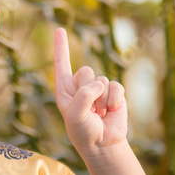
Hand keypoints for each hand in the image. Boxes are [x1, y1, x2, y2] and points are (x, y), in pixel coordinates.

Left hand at [53, 27, 128, 154]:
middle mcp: (80, 87)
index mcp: (64, 90)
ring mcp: (98, 89)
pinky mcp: (114, 93)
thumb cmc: (83, 131)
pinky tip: (111, 112)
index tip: (59, 29)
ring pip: (101, 80)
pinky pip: (115, 86)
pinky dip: (114, 99)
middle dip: (88, 90)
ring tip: (99, 114)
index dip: (61, 47)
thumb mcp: (75, 115)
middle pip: (85, 71)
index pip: (62, 65)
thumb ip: (83, 96)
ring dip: (101, 100)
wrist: (103, 145)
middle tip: (89, 110)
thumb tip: (99, 83)